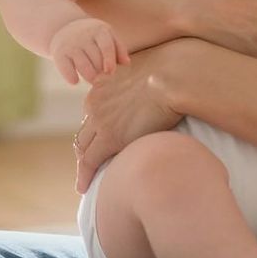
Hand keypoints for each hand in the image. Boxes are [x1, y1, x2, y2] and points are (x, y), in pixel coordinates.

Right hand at [49, 17, 129, 84]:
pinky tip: (75, 80)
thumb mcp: (106, 35)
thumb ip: (118, 48)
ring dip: (90, 77)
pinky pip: (66, 69)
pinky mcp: (59, 53)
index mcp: (99, 30)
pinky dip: (72, 77)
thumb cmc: (92, 36)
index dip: (109, 60)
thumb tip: (126, 63)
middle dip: (101, 72)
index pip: (106, 46)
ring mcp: (71, 44)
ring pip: (83, 66)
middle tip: (102, 76)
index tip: (110, 72)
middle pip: (96, 59)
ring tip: (92, 79)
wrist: (63, 27)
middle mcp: (84, 35)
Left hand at [73, 42, 184, 192]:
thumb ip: (139, 81)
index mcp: (104, 84)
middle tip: (88, 162)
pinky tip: (83, 187)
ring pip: (83, 147)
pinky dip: (84, 175)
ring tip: (85, 178)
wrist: (173, 77)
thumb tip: (151, 87)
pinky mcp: (109, 138)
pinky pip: (89, 162)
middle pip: (85, 130)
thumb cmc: (171, 72)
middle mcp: (95, 101)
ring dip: (84, 162)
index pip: (93, 111)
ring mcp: (99, 120)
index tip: (100, 137)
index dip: (95, 127)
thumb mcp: (147, 70)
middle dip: (85, 147)